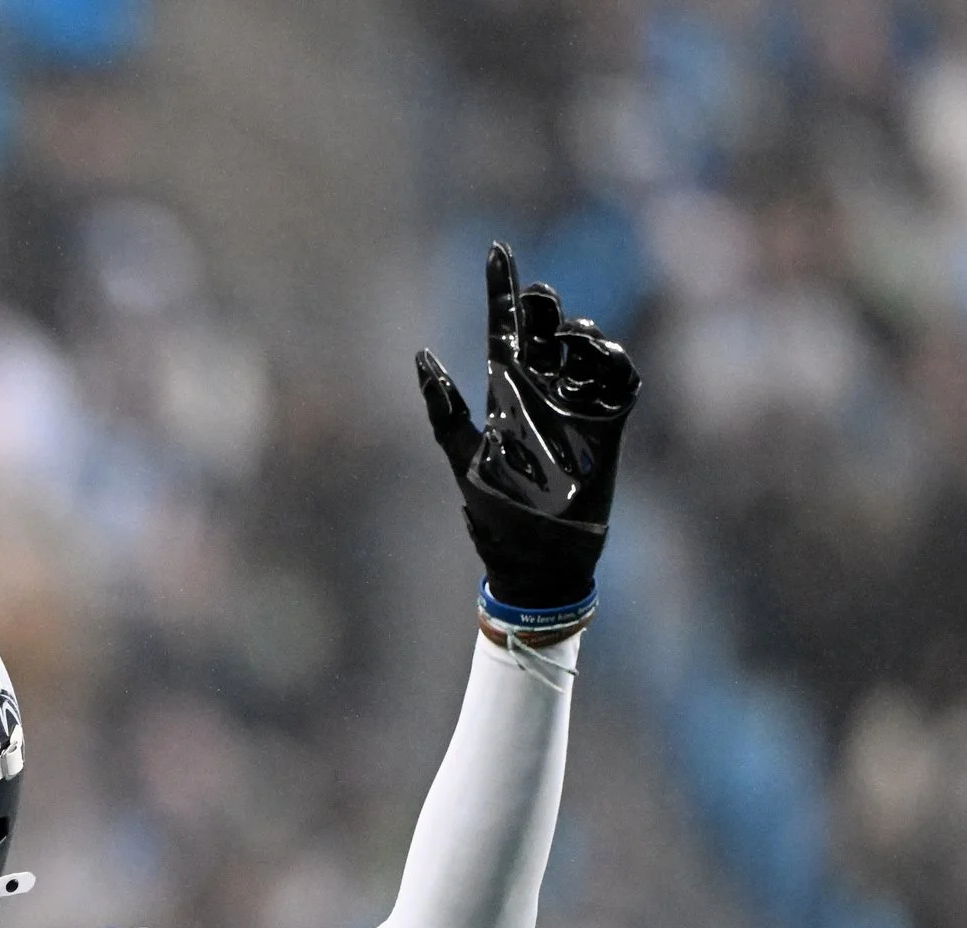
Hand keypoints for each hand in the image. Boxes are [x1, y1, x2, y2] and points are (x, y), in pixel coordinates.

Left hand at [415, 243, 639, 612]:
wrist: (538, 560)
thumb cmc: (494, 514)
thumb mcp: (464, 458)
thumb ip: (446, 411)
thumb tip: (423, 355)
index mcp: (504, 392)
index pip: (503, 330)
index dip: (501, 291)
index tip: (497, 250)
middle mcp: (542, 392)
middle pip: (546, 330)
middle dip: (543, 307)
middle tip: (539, 302)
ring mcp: (577, 405)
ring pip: (584, 347)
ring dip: (577, 335)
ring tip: (566, 342)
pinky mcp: (609, 425)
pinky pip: (620, 380)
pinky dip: (614, 362)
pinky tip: (598, 359)